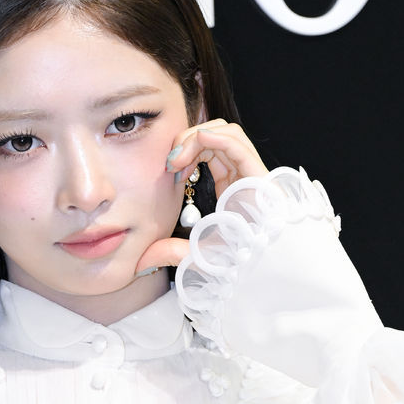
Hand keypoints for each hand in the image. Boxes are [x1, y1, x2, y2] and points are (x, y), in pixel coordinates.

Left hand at [135, 119, 268, 276]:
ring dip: (196, 137)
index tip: (169, 170)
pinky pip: (235, 142)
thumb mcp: (196, 254)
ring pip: (225, 131)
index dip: (186, 151)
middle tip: (169, 162)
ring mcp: (251, 173)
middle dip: (188, 140)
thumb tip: (140, 263)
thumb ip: (170, 252)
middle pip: (215, 135)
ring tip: (178, 161)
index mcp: (231, 186)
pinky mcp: (258, 175)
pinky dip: (213, 137)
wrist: (263, 272)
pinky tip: (193, 149)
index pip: (209, 150)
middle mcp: (242, 175)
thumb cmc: (237, 264)